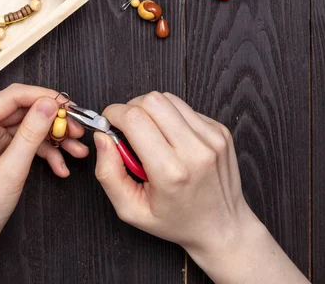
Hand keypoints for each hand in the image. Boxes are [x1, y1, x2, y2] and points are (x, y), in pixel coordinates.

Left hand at [0, 84, 85, 283]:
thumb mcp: (9, 172)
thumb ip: (30, 136)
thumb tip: (48, 105)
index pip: (11, 96)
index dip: (42, 97)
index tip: (68, 106)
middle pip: (23, 109)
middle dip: (53, 119)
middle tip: (77, 129)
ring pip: (29, 126)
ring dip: (54, 138)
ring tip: (77, 150)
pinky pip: (27, 143)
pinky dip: (46, 152)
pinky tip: (61, 167)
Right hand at [94, 91, 307, 283]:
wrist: (222, 227)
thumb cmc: (176, 221)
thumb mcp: (130, 209)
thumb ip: (108, 173)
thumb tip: (102, 137)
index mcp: (171, 172)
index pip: (134, 119)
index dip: (113, 115)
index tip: (109, 126)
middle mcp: (195, 150)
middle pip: (151, 100)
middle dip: (130, 109)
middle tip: (127, 131)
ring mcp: (212, 138)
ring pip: (167, 98)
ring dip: (149, 110)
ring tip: (149, 134)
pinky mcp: (220, 130)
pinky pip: (184, 107)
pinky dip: (169, 116)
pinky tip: (169, 138)